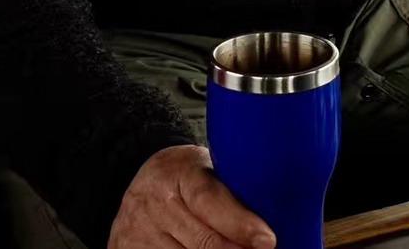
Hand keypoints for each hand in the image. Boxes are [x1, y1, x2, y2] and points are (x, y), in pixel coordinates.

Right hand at [109, 145, 275, 248]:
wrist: (144, 183)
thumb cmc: (186, 176)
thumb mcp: (209, 168)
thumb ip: (232, 190)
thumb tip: (270, 221)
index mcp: (179, 171)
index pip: (210, 201)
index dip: (240, 224)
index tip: (267, 239)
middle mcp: (154, 201)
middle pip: (203, 242)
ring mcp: (138, 231)